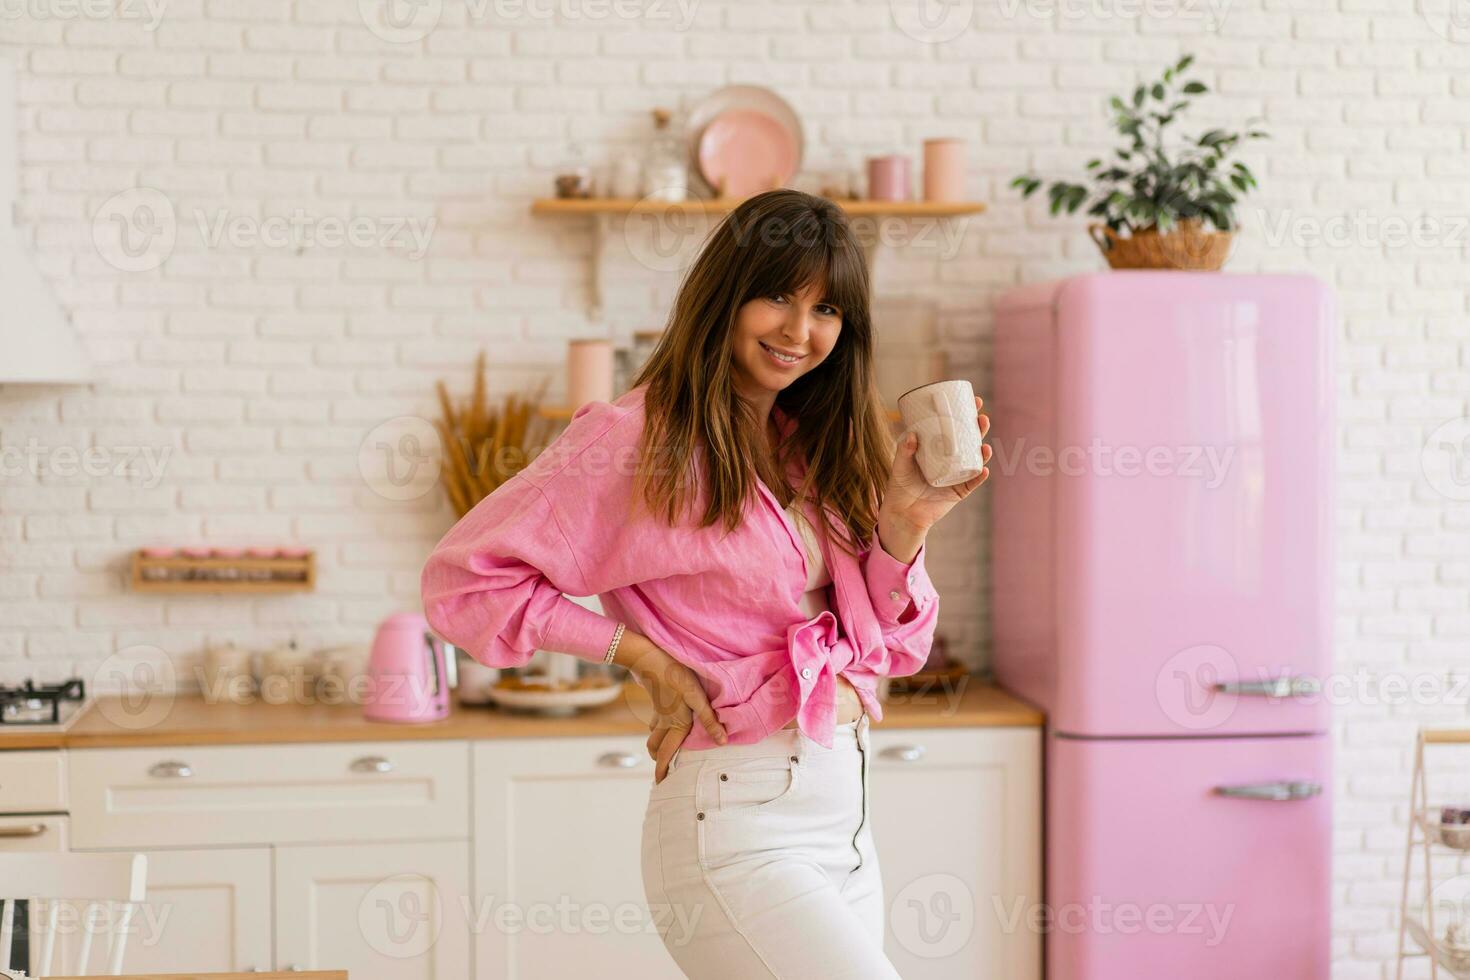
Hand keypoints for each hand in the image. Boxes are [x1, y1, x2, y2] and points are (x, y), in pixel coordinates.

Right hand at [617, 634, 726, 783]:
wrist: (652, 660)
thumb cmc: (677, 678)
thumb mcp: (697, 698)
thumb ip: (710, 720)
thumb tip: (723, 741)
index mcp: (676, 725)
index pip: (666, 754)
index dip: (662, 771)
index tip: (660, 783)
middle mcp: (665, 723)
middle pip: (655, 748)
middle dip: (659, 760)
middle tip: (664, 769)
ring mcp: (658, 713)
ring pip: (653, 735)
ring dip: (657, 745)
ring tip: (664, 750)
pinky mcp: (657, 702)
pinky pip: (655, 722)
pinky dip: (657, 729)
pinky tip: (665, 723)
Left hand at [880, 395, 991, 549]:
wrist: (902, 514)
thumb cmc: (900, 486)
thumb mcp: (900, 465)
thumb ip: (904, 450)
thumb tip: (912, 434)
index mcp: (939, 450)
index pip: (955, 428)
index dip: (965, 415)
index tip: (972, 401)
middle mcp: (951, 461)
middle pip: (970, 441)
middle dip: (979, 428)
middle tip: (981, 418)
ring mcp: (957, 475)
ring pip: (976, 460)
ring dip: (984, 451)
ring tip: (984, 444)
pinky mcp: (959, 491)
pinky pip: (973, 482)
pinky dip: (979, 476)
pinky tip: (984, 468)